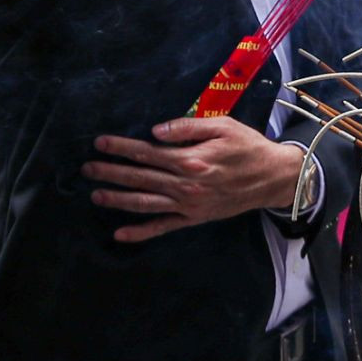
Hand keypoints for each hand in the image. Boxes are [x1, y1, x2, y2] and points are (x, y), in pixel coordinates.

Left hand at [85, 116, 306, 243]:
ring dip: (118, 199)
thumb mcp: (224, 126)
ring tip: (96, 195)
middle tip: (87, 169)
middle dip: (111, 172)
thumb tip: (156, 131)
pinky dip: (141, 233)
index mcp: (191, 159)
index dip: (122, 148)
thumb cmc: (249, 147)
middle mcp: (186, 185)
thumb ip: (188, 127)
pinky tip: (120, 234)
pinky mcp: (195, 218)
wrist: (274, 178)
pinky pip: (163, 227)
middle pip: (140, 178)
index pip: (148, 152)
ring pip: (145, 203)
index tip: (100, 143)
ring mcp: (189, 205)